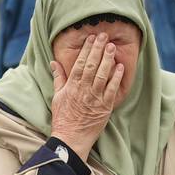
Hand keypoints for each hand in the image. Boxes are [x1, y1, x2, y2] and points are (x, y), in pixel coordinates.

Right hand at [50, 33, 126, 161]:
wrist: (71, 139)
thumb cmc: (63, 118)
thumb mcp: (57, 96)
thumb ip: (58, 78)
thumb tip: (54, 62)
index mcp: (72, 86)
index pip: (80, 63)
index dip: (86, 49)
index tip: (90, 38)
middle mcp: (83, 90)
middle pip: (92, 65)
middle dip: (98, 49)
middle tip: (103, 36)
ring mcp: (95, 98)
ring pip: (102, 75)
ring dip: (107, 59)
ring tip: (111, 47)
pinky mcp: (105, 107)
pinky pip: (112, 90)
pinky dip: (116, 78)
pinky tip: (120, 67)